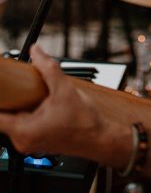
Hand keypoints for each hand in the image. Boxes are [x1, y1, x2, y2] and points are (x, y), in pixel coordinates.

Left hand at [0, 44, 130, 166]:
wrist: (99, 138)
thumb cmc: (83, 122)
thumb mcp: (64, 89)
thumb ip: (48, 67)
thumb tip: (36, 51)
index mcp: (24, 130)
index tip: (2, 88)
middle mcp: (22, 140)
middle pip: (3, 116)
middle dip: (10, 98)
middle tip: (18, 85)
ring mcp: (29, 141)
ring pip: (13, 119)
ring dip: (20, 104)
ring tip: (33, 92)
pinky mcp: (36, 140)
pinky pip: (23, 123)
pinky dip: (27, 111)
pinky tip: (40, 101)